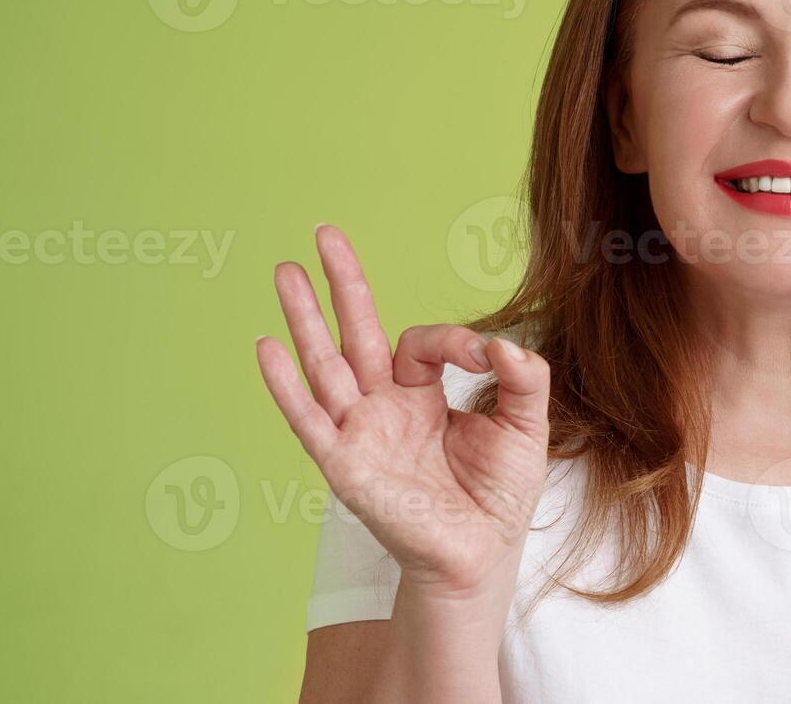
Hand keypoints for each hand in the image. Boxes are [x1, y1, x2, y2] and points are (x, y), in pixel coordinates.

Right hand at [254, 225, 551, 596]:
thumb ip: (521, 379)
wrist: (480, 557)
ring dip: (304, 318)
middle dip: (340, 284)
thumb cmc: (497, 497)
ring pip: (325, 364)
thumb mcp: (524, 426)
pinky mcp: (344, 463)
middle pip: (355, 333)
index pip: (420, 343)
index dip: (453, 340)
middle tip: (322, 233)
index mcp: (421, 395)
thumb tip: (503, 342)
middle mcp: (382, 407)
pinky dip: (285, 385)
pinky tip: (266, 346)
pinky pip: (309, 419)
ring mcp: (359, 432)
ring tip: (284, 270)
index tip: (486, 356)